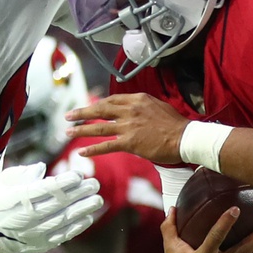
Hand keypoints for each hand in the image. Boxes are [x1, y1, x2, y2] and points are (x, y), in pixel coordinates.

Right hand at [0, 162, 103, 252]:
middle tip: (95, 184)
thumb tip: (43, 168)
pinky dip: (76, 227)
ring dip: (83, 209)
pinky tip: (88, 217)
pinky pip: (62, 235)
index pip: (47, 189)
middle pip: (60, 204)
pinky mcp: (38, 245)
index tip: (78, 175)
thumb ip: (26, 173)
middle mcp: (27, 217)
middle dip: (80, 193)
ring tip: (97, 199)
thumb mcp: (6, 180)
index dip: (65, 182)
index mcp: (18, 197)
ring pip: (64, 220)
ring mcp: (34, 233)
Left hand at [66, 93, 187, 164]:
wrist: (185, 137)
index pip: (111, 100)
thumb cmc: (175, 124)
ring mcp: (128, 127)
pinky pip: (106, 146)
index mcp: (137, 99)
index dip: (97, 104)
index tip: (88, 107)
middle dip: (82, 112)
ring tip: (68, 132)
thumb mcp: (157, 106)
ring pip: (99, 128)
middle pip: (100, 110)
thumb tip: (132, 110)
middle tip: (69, 115)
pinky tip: (81, 152)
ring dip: (81, 130)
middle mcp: (130, 110)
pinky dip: (92, 149)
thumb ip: (142, 106)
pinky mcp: (130, 143)